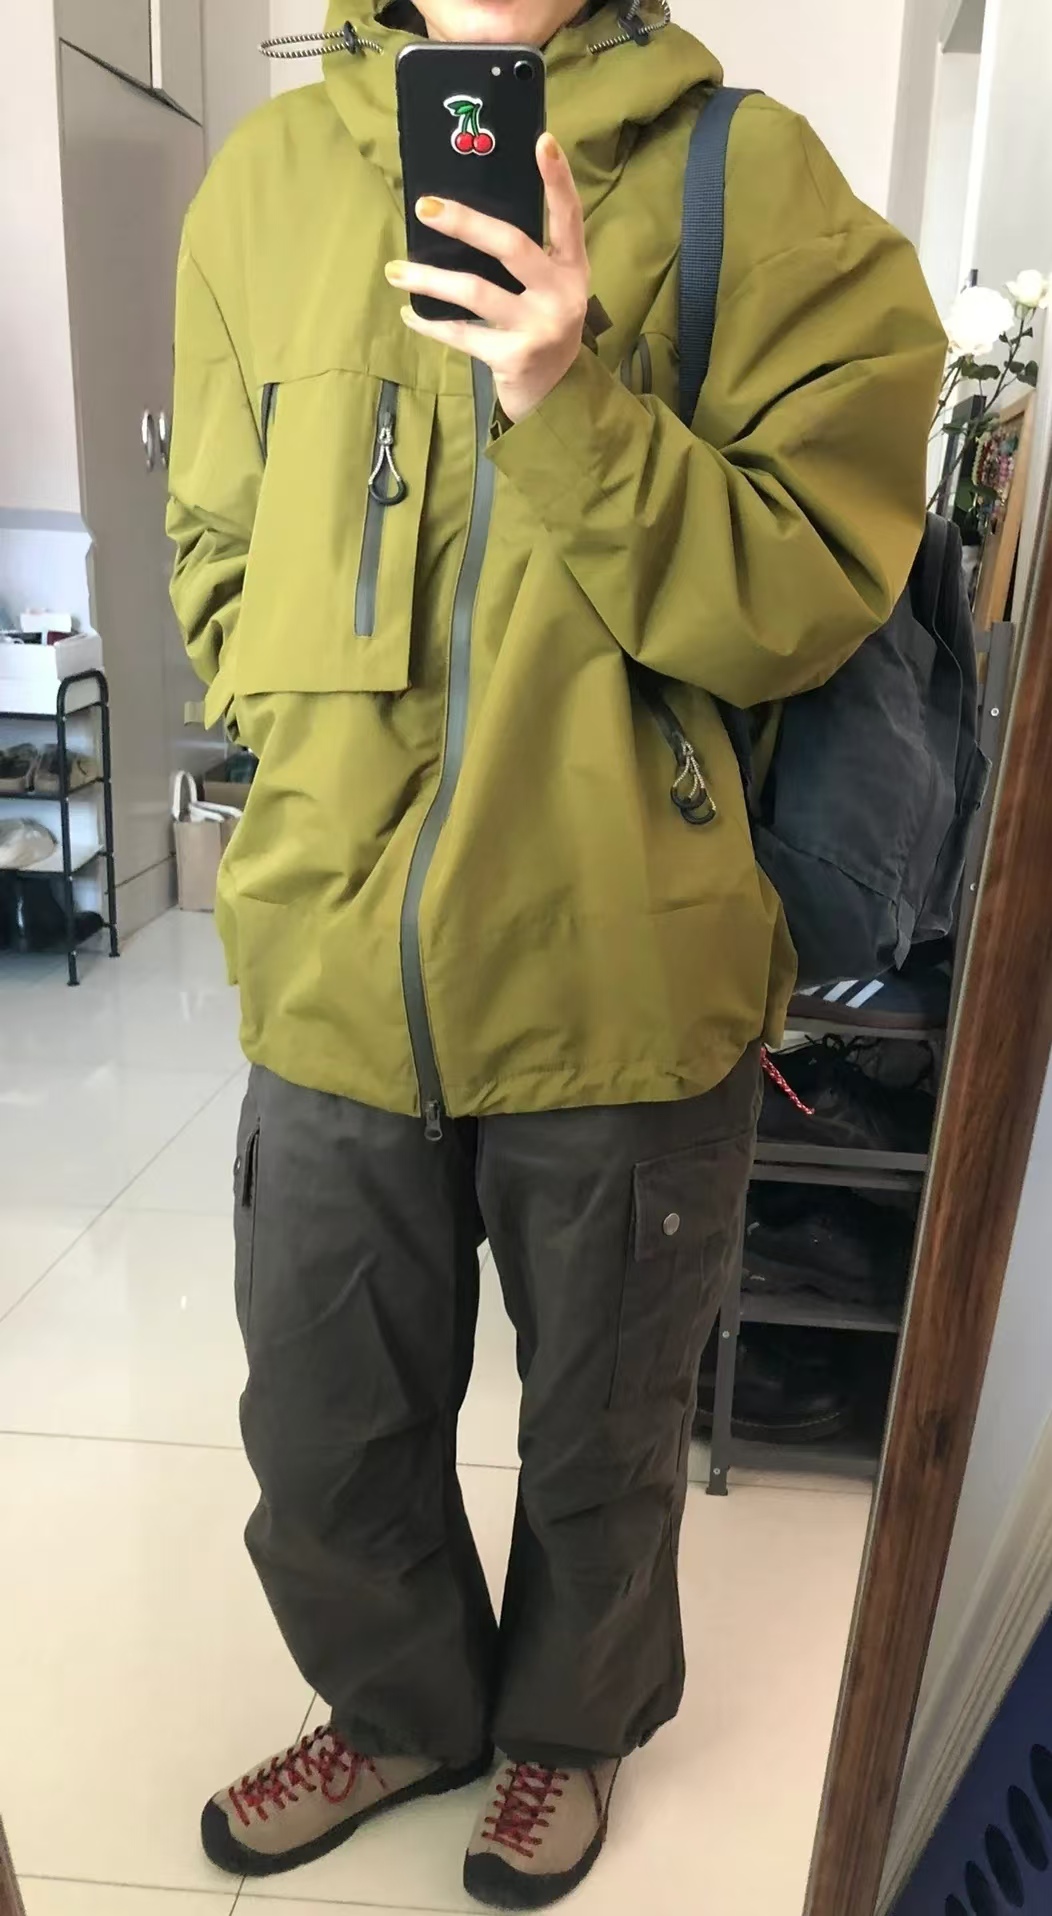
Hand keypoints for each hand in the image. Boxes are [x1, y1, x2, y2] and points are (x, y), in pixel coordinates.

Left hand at [385, 133, 588, 423]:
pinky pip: (461, 334)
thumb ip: (524, 261)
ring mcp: (538, 328)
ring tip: (395, 270)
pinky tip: (409, 313)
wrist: (555, 398)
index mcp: (571, 270)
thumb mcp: (548, 291)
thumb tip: (462, 218)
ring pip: (476, 292)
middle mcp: (561, 295)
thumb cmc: (541, 330)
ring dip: (430, 279)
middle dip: (466, 223)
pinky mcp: (513, 358)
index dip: (557, 180)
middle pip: (512, 246)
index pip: (568, 218)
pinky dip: (431, 323)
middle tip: (425, 208)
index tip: (542, 140)